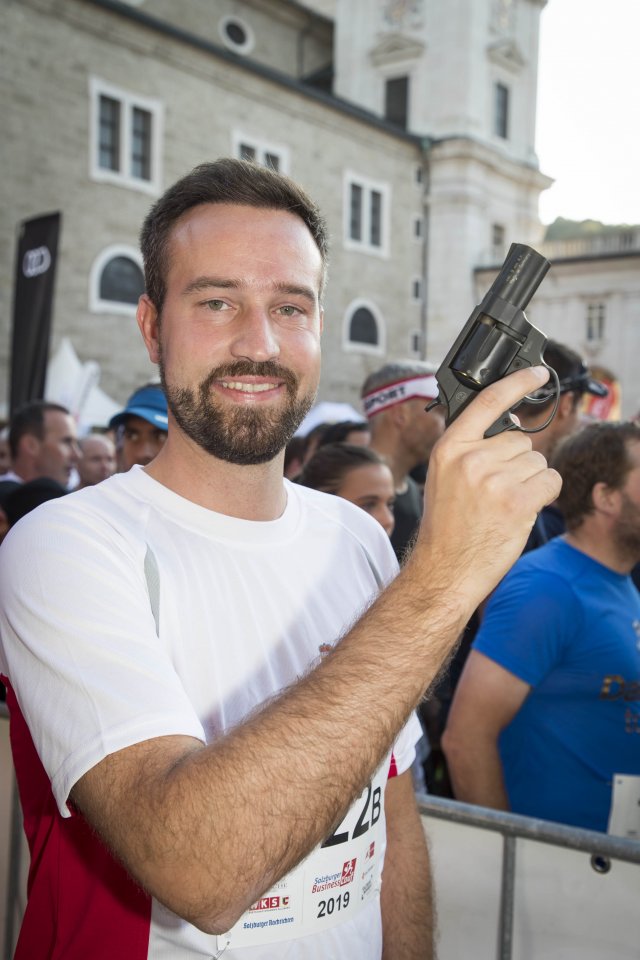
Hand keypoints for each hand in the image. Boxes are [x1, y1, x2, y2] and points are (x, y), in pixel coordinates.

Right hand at [415, 366, 561, 609]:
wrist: (445, 568)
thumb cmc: (447, 527)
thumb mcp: (444, 477)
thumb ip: (471, 449)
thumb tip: (513, 427)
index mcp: (449, 448)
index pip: (487, 402)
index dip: (517, 382)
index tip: (537, 372)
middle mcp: (470, 459)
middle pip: (520, 440)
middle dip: (518, 463)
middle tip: (497, 491)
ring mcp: (494, 479)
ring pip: (537, 462)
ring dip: (531, 481)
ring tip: (505, 505)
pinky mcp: (517, 500)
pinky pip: (550, 480)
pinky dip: (545, 495)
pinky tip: (523, 510)